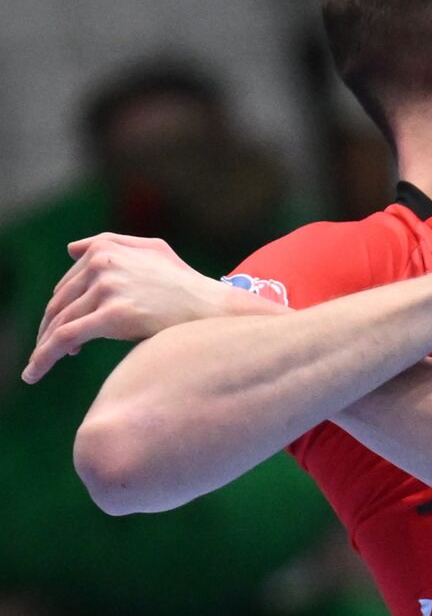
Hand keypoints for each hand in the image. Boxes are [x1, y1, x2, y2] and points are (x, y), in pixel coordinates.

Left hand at [23, 234, 238, 382]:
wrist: (213, 309)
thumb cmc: (187, 284)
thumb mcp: (154, 250)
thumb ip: (112, 243)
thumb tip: (70, 249)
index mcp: (106, 248)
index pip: (67, 285)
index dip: (61, 310)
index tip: (59, 331)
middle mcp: (103, 264)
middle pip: (59, 304)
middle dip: (49, 330)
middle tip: (46, 353)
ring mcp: (108, 288)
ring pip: (59, 322)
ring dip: (43, 347)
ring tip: (36, 368)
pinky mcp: (114, 315)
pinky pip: (67, 337)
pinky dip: (44, 356)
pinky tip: (34, 373)